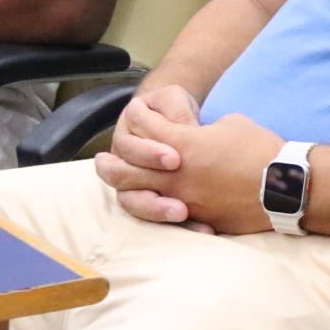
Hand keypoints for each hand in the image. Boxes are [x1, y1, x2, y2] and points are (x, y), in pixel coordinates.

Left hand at [94, 100, 283, 232]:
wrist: (285, 185)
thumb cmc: (260, 148)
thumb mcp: (229, 124)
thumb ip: (202, 131)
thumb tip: (197, 139)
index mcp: (182, 144)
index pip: (145, 126)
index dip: (139, 116)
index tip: (137, 112)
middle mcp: (174, 175)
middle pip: (125, 170)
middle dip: (109, 163)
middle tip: (101, 160)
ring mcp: (183, 200)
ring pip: (137, 197)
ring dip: (121, 189)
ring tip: (113, 187)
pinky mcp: (197, 219)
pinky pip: (164, 217)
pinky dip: (151, 209)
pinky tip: (147, 205)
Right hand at [97, 83, 199, 221]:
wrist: (182, 122)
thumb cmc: (174, 110)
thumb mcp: (175, 100)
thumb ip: (174, 110)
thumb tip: (184, 128)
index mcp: (127, 139)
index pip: (129, 151)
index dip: (149, 154)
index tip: (176, 159)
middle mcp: (126, 165)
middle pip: (124, 180)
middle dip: (150, 183)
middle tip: (180, 189)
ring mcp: (138, 187)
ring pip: (135, 204)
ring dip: (157, 210)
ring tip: (182, 212)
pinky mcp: (159, 202)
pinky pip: (161, 221)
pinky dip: (181, 227)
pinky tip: (204, 229)